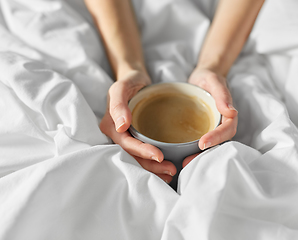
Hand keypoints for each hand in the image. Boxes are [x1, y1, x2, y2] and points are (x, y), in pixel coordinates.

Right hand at [100, 68, 176, 182]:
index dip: (142, 152)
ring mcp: (128, 137)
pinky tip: (167, 166)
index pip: (126, 144)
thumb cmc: (128, 82)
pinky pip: (144, 152)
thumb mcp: (121, 87)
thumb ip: (118, 105)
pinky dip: (155, 161)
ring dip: (154, 168)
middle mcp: (118, 135)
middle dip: (151, 166)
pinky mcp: (137, 137)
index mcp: (111, 126)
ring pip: (139, 158)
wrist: (135, 79)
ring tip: (171, 172)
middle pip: (133, 156)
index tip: (159, 156)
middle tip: (171, 170)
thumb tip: (121, 127)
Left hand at [183, 68, 237, 166]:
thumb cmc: (209, 78)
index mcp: (228, 115)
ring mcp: (212, 128)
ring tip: (184, 163)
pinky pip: (200, 142)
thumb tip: (231, 111)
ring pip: (210, 146)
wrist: (202, 78)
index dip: (216, 138)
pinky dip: (192, 150)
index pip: (227, 130)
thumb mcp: (214, 80)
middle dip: (206, 153)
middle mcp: (222, 124)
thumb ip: (222, 94)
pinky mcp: (203, 130)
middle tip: (189, 161)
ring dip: (199, 156)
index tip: (202, 143)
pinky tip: (181, 156)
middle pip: (219, 143)